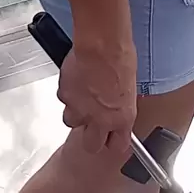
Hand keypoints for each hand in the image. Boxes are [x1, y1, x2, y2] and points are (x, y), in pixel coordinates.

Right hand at [57, 39, 136, 156]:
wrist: (101, 46)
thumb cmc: (120, 58)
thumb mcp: (129, 85)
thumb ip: (120, 101)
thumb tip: (116, 100)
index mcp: (121, 118)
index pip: (117, 146)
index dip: (112, 141)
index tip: (111, 136)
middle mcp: (100, 120)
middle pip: (91, 145)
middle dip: (91, 136)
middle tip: (92, 122)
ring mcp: (80, 109)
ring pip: (71, 121)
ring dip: (75, 111)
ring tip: (81, 95)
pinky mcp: (65, 95)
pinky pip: (63, 97)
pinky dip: (67, 90)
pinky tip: (74, 79)